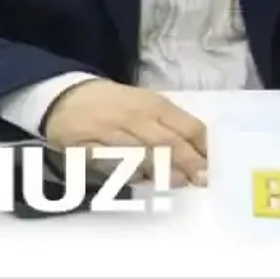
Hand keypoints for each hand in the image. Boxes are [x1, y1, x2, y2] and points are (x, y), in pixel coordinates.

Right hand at [43, 79, 207, 186]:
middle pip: (166, 141)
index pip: (186, 126)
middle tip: (202, 180)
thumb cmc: (114, 105)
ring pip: (139, 154)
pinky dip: (125, 173)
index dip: (203, 147)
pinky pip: (108, 163)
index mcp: (152, 104)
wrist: (65, 97)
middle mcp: (132, 116)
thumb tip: (202, 156)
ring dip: (162, 171)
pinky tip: (139, 180)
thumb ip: (172, 128)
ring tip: (178, 182)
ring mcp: (107, 132)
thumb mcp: (145, 106)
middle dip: (187, 162)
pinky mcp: (85, 147)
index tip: (215, 166)